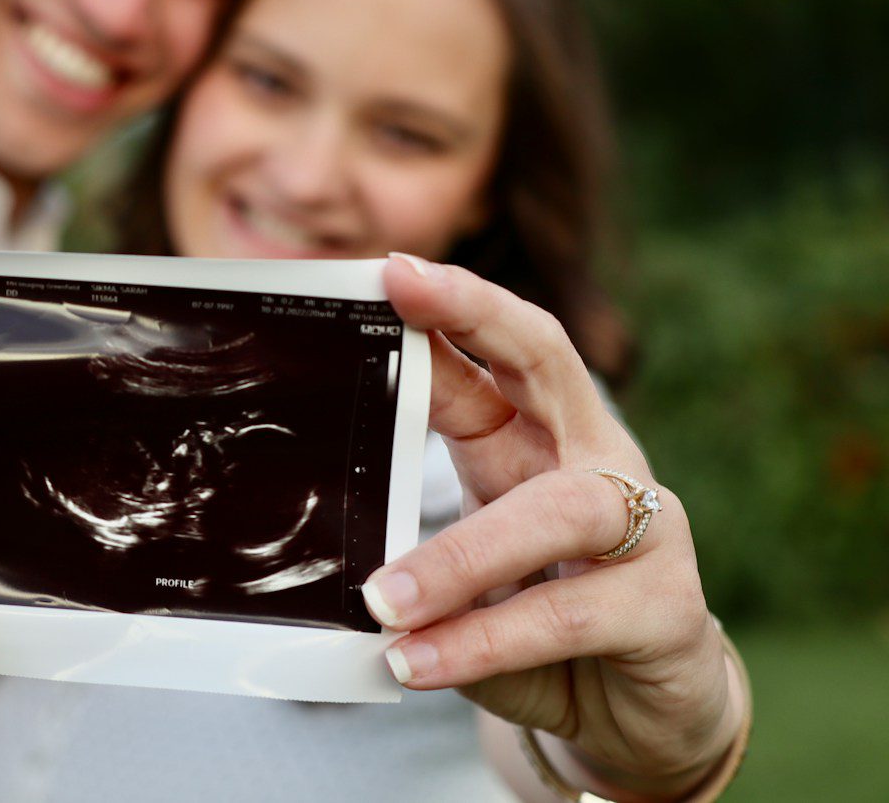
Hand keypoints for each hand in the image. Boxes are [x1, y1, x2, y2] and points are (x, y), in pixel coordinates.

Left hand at [366, 254, 738, 796]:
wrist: (638, 717)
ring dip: (459, 558)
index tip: (388, 269)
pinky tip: (418, 662)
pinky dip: (483, 642)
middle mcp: (600, 465)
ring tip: (382, 601)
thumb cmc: (539, 622)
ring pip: (555, 511)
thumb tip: (320, 497)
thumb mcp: (471, 562)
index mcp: (544, 440)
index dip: (456, 303)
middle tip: (401, 295)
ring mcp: (647, 530)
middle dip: (478, 316)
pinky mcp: (666, 611)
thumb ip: (417, 526)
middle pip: (553, 361)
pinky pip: (564, 617)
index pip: (508, 347)